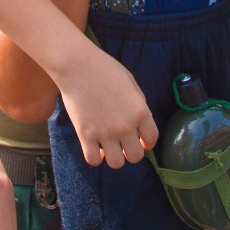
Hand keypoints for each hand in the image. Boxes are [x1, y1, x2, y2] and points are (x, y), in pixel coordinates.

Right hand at [56, 47, 157, 167]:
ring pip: (116, 163)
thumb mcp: (131, 82)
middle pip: (136, 156)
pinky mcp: (85, 135)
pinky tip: (94, 148)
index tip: (141, 141)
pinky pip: (93, 160)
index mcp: (140, 111)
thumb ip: (139, 104)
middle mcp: (125, 126)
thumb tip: (140, 123)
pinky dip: (95, 157)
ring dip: (115, 157)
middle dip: (131, 152)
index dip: (147, 142)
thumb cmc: (104, 69)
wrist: (77, 65)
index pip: (152, 139)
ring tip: (109, 147)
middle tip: (124, 144)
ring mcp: (105, 133)